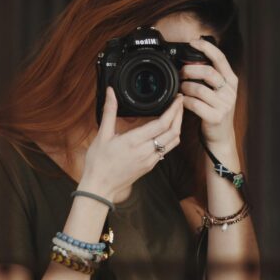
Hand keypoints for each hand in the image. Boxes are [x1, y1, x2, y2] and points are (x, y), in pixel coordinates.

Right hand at [79, 87, 184, 201]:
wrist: (100, 187)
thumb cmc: (98, 162)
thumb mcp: (102, 135)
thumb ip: (109, 111)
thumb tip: (111, 92)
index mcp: (134, 141)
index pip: (162, 124)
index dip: (173, 110)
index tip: (177, 99)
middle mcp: (146, 151)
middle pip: (173, 131)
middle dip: (179, 115)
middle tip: (180, 102)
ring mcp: (150, 160)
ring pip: (173, 142)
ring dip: (178, 126)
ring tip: (176, 114)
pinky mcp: (150, 166)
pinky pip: (166, 150)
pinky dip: (171, 137)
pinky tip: (166, 130)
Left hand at [180, 36, 238, 146]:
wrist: (221, 137)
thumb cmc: (215, 110)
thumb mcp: (219, 92)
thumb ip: (211, 77)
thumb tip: (192, 60)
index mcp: (231, 81)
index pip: (220, 58)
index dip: (206, 48)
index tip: (193, 42)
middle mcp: (230, 91)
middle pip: (208, 72)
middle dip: (189, 70)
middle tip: (180, 72)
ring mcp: (224, 105)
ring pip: (198, 89)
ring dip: (185, 86)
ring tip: (180, 88)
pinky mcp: (216, 117)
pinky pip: (195, 104)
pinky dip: (185, 101)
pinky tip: (182, 100)